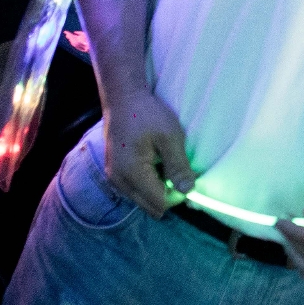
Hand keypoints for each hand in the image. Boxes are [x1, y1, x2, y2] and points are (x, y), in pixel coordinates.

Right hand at [100, 86, 194, 217]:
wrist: (123, 98)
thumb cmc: (148, 114)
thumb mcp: (170, 136)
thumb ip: (178, 166)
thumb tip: (188, 191)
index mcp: (132, 174)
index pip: (160, 203)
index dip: (178, 195)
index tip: (188, 175)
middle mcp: (119, 182)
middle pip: (150, 206)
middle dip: (168, 195)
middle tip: (179, 171)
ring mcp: (115, 179)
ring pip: (143, 200)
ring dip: (158, 189)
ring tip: (167, 164)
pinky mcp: (115, 173)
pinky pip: (136, 190)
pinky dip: (149, 183)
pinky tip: (156, 163)